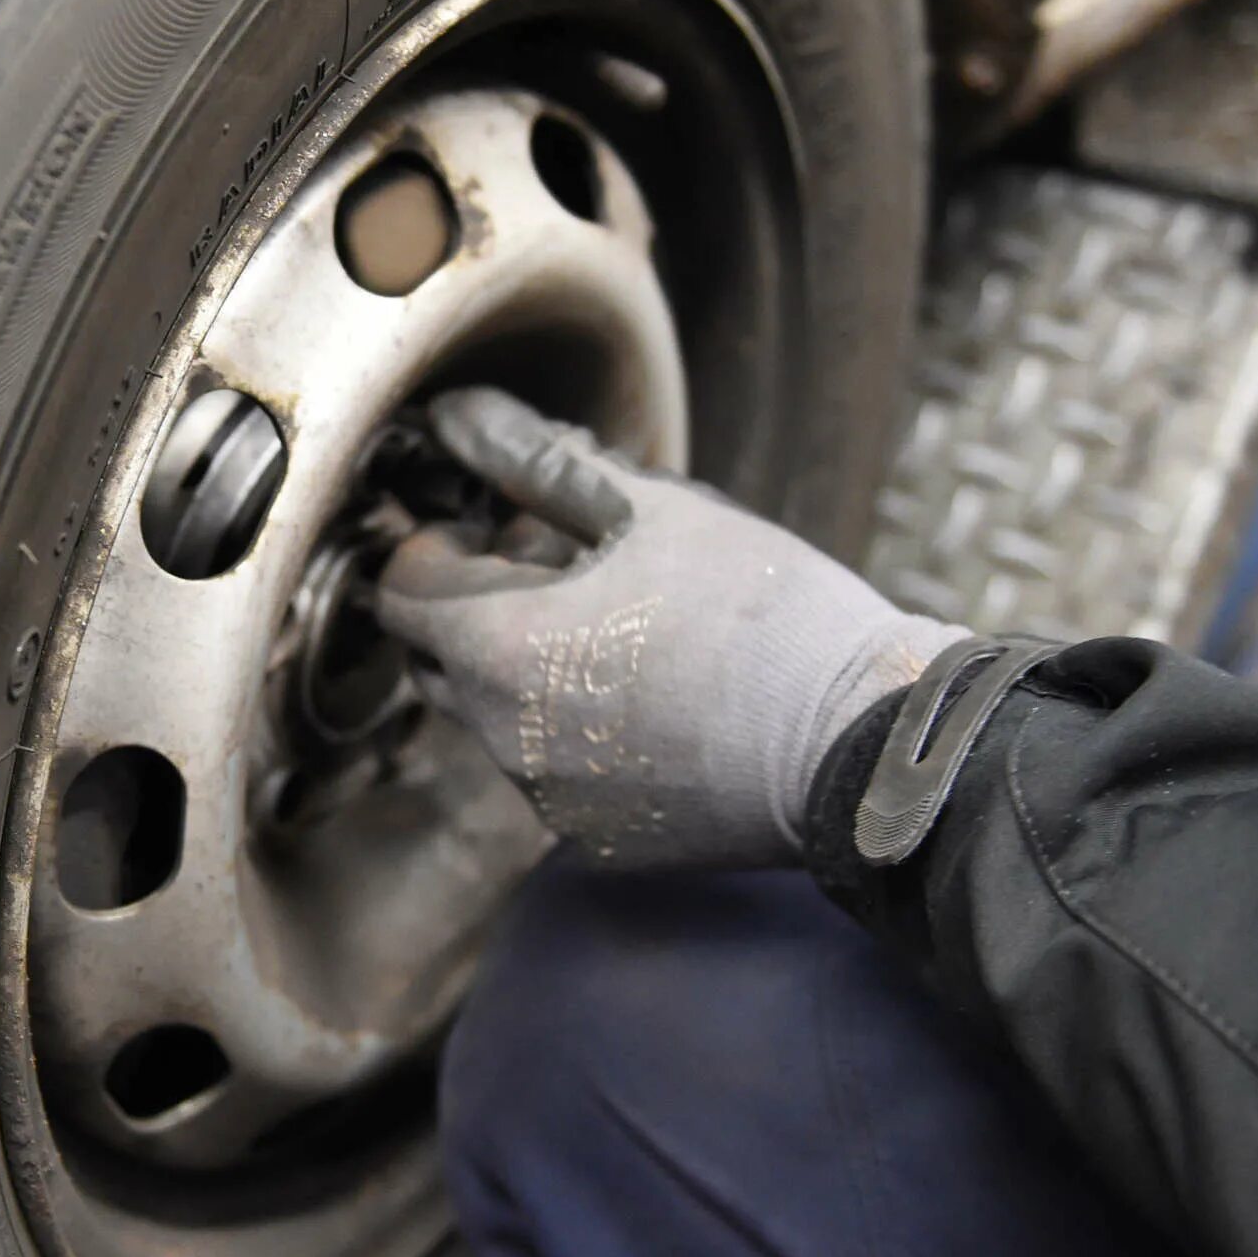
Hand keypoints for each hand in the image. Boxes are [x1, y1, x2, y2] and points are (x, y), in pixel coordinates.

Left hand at [376, 388, 970, 869]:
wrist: (859, 743)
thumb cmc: (761, 609)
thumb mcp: (648, 510)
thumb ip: (534, 460)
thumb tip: (456, 415)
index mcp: (497, 647)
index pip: (398, 590)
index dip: (432, 546)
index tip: (487, 525)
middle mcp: (499, 736)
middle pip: (433, 658)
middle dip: (469, 609)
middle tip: (554, 569)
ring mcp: (544, 799)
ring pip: (492, 719)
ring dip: (523, 670)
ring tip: (619, 632)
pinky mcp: (591, 841)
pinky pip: (551, 774)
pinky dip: (575, 733)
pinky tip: (654, 701)